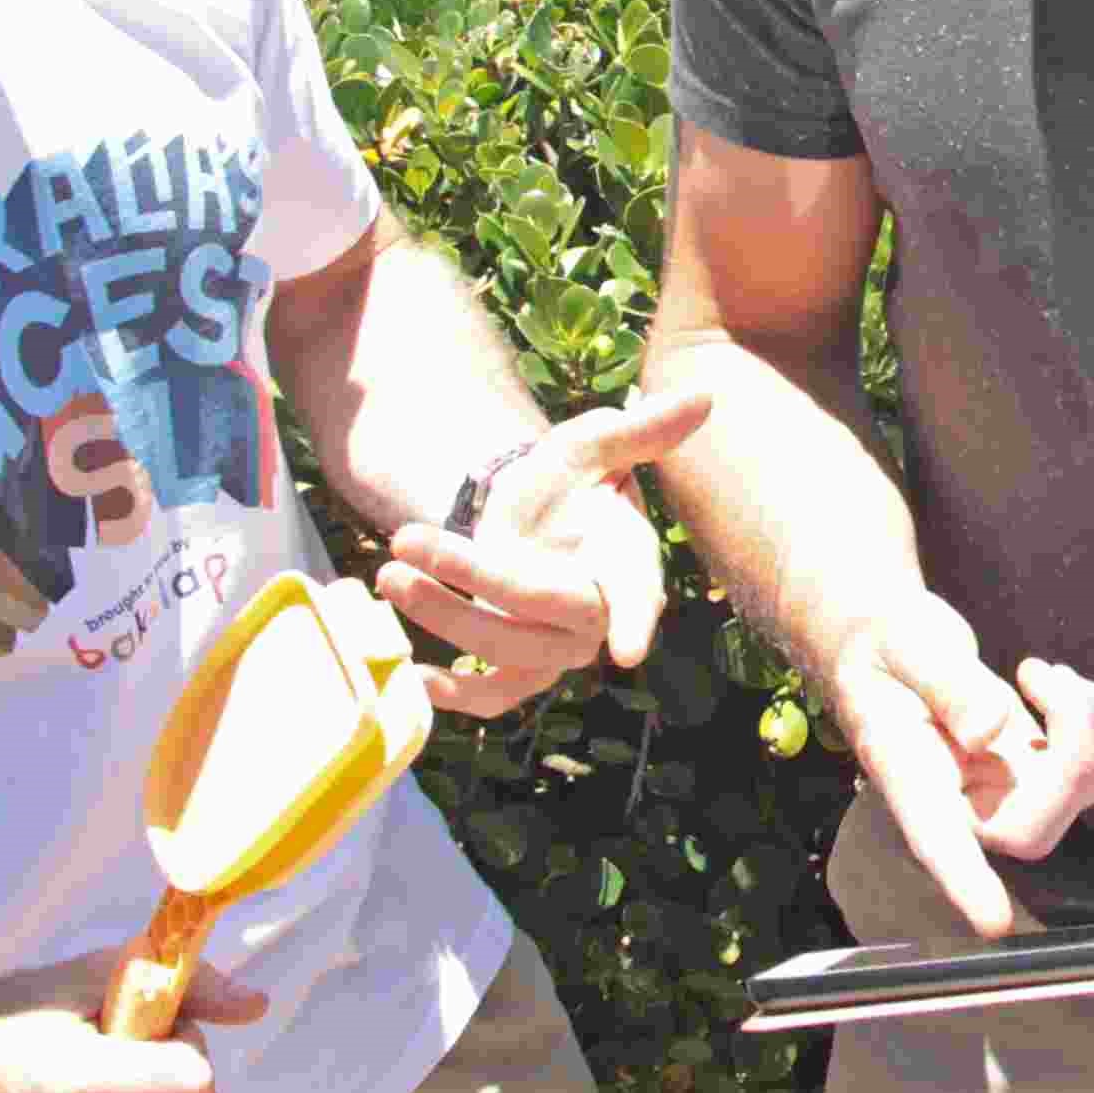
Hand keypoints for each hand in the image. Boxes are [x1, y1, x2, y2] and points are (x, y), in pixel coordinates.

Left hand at [374, 388, 713, 716]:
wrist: (528, 518)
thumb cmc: (567, 480)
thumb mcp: (592, 444)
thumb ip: (640, 429)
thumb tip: (705, 395)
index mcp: (627, 563)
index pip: (638, 594)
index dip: (635, 622)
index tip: (626, 654)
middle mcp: (596, 615)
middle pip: (540, 611)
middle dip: (472, 578)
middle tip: (405, 538)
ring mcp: (557, 649)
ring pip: (505, 652)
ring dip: (443, 618)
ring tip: (388, 574)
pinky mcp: (519, 669)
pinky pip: (492, 697)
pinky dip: (455, 696)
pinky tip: (412, 675)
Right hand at [828, 606, 1093, 936]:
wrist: (885, 638)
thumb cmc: (882, 644)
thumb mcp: (904, 644)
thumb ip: (946, 682)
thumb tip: (992, 730)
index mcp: (910, 780)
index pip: (939, 843)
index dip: (966, 882)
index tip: (992, 921)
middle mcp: (960, 802)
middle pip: (1032, 828)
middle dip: (1071, 753)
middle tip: (1046, 676)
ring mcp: (1002, 791)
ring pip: (1076, 795)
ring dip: (1087, 726)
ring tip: (1040, 672)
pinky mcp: (1033, 770)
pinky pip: (1092, 766)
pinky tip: (1055, 682)